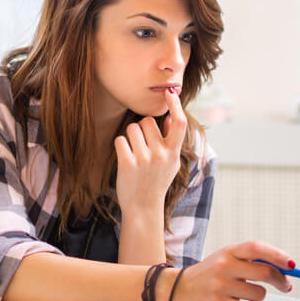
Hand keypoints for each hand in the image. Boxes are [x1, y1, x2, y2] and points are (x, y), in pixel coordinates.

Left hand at [114, 88, 186, 218]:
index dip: (175, 105)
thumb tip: (169, 118)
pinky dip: (120, 146)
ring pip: (132, 129)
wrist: (143, 208)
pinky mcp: (127, 163)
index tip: (170, 92)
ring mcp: (144, 159)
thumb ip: (172, 142)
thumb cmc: (157, 182)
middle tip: (143, 147)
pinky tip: (125, 159)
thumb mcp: (171, 164)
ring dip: (130, 137)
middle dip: (142, 129)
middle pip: (147, 122)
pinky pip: (120, 140)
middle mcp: (161, 154)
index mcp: (174, 153)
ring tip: (134, 154)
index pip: (179, 122)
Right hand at [161, 241, 294, 300]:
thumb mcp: (225, 260)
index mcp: (228, 252)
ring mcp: (220, 285)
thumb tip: (285, 268)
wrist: (176, 290)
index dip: (278, 255)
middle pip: (264, 272)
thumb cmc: (208, 275)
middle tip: (285, 286)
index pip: (257, 248)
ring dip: (261, 298)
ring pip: (259, 294)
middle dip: (280, 280)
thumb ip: (250, 261)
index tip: (292, 265)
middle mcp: (223, 266)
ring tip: (248, 297)